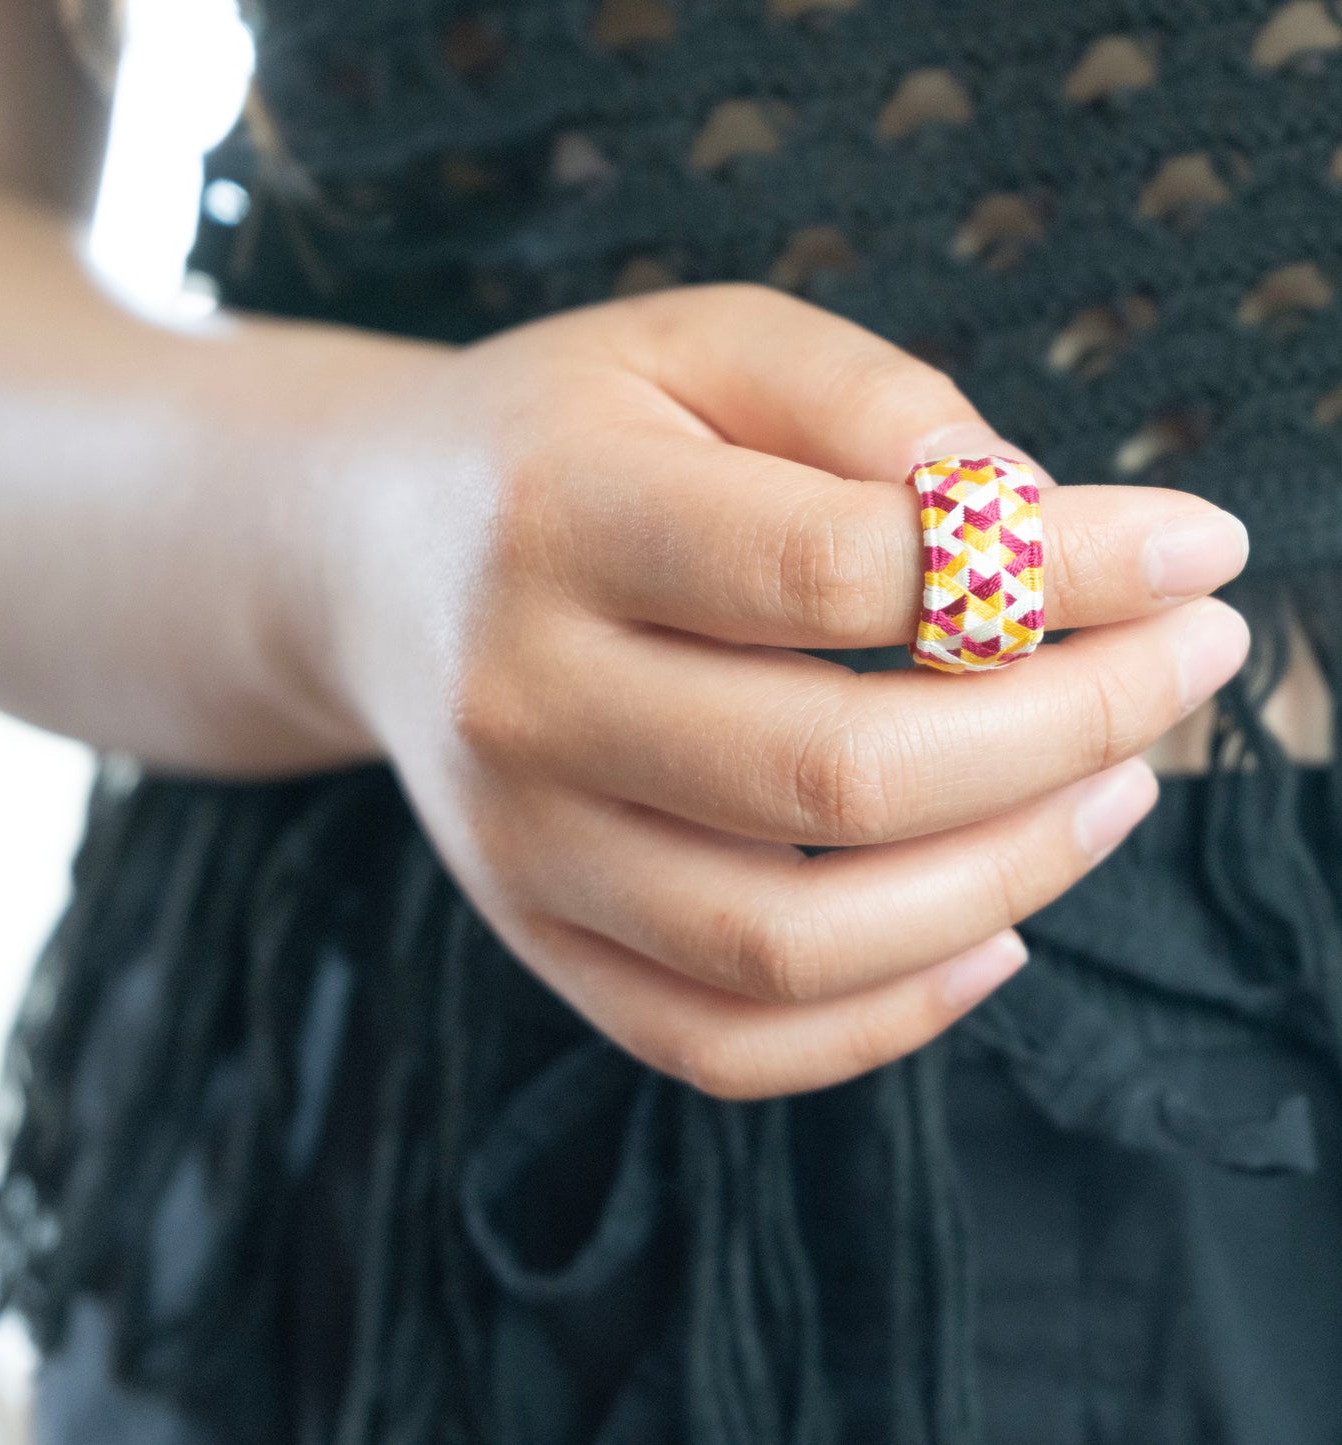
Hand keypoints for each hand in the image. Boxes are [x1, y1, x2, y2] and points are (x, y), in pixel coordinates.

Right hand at [307, 284, 1249, 1098]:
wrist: (374, 558)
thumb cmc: (563, 438)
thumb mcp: (699, 344)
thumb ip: (869, 399)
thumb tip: (1038, 521)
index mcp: (559, 518)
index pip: (844, 571)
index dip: (1061, 571)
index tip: (1196, 550)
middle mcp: (521, 701)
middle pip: (836, 775)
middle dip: (1069, 729)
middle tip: (1187, 669)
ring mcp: (520, 847)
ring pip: (790, 945)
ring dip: (1004, 880)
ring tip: (1113, 791)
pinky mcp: (538, 935)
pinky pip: (721, 1042)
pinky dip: (885, 1022)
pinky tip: (990, 935)